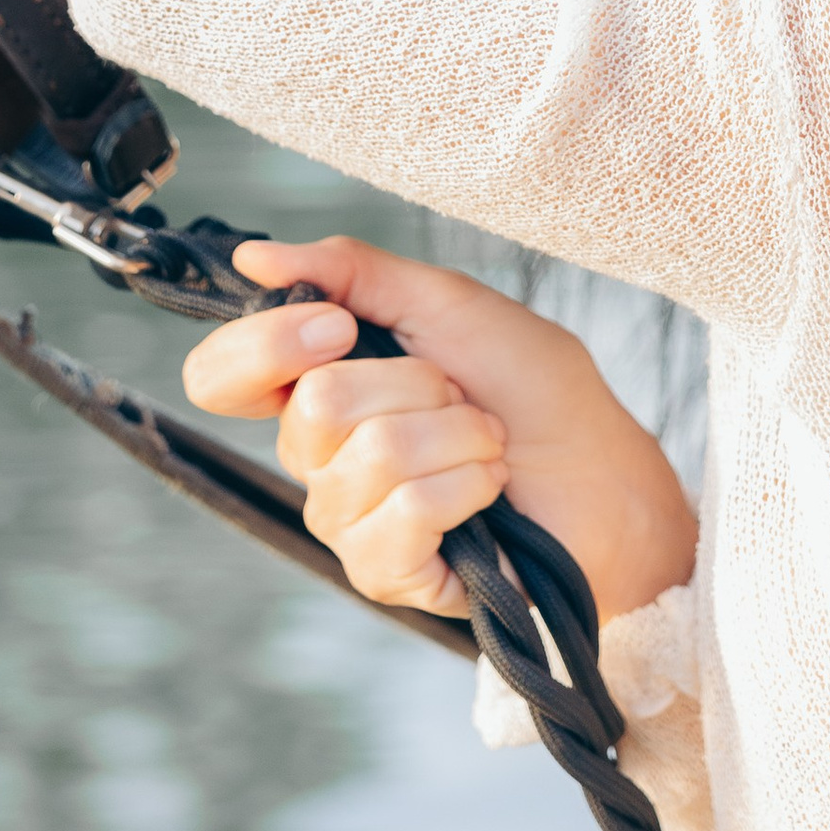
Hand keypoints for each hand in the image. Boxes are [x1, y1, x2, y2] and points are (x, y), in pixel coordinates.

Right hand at [180, 231, 697, 625]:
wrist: (607, 473)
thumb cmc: (534, 387)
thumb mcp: (446, 303)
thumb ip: (349, 270)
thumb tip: (251, 256)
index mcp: (321, 382)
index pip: (222, 376)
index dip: (266, 346)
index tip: (336, 326)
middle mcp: (319, 456)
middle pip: (312, 409)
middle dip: (415, 384)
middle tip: (460, 395)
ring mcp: (348, 520)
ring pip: (367, 458)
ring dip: (455, 436)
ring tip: (487, 446)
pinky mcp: (387, 574)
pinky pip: (399, 518)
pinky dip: (463, 488)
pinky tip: (488, 497)